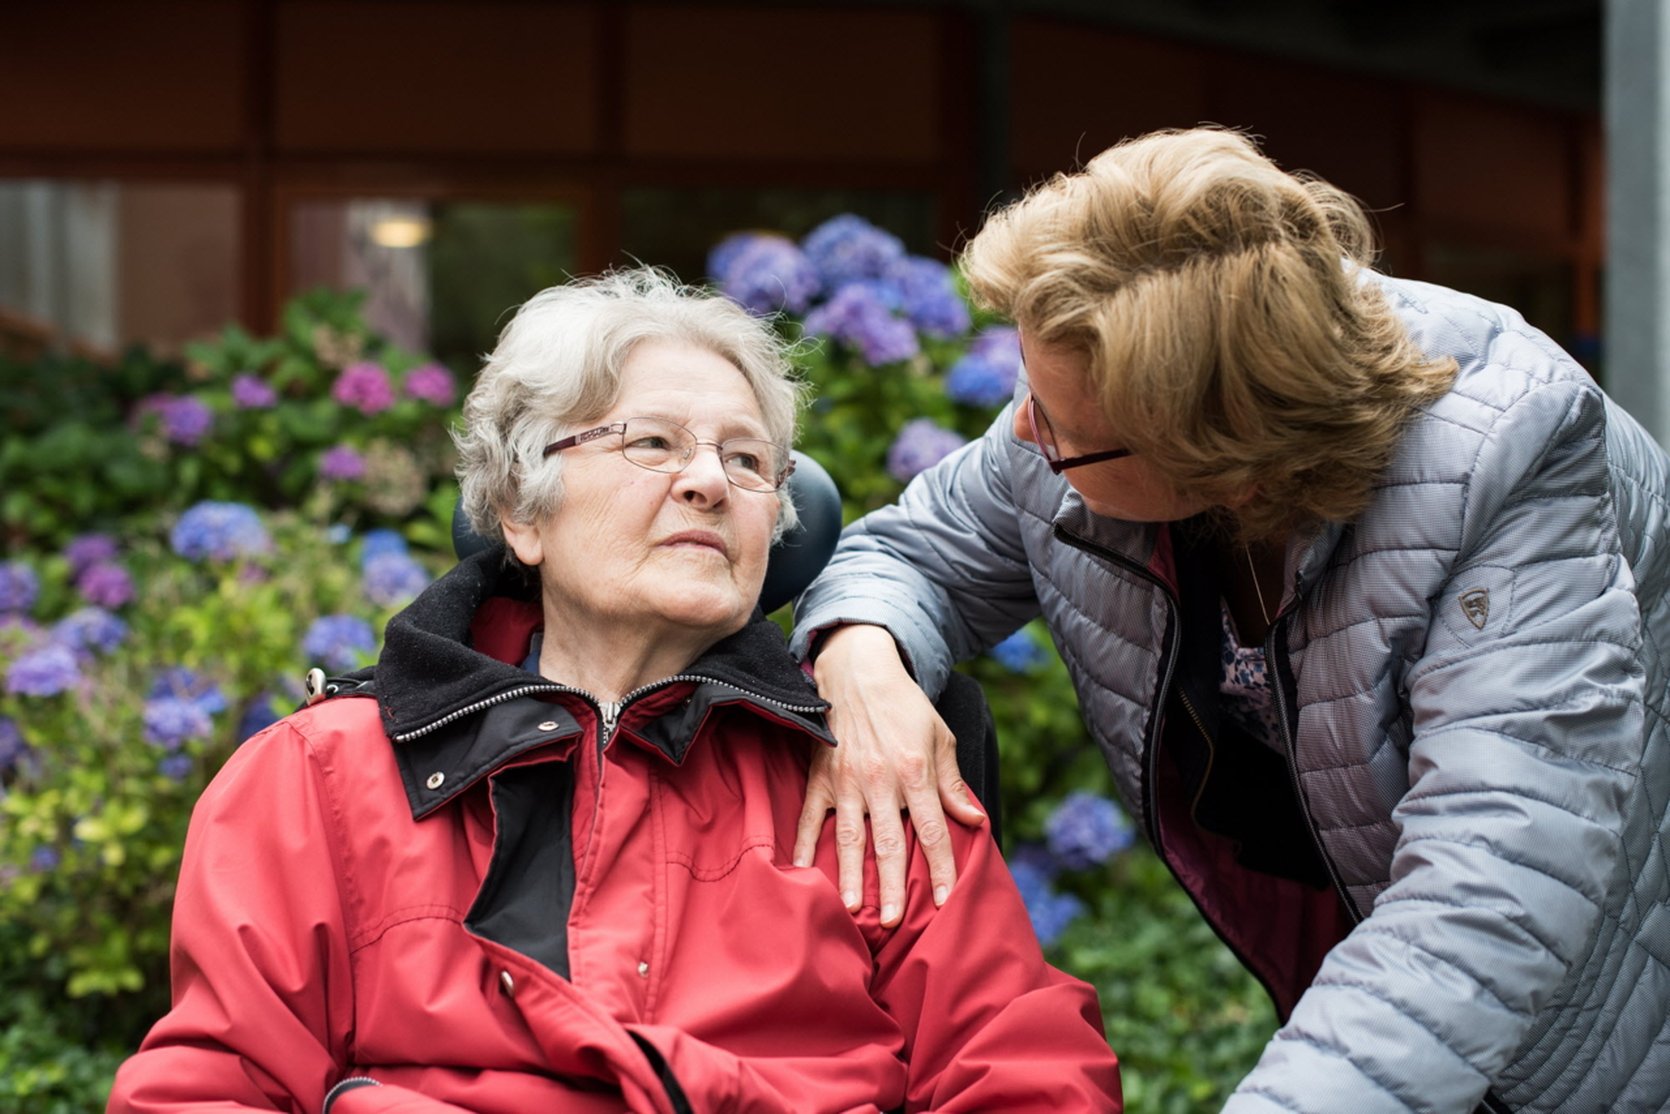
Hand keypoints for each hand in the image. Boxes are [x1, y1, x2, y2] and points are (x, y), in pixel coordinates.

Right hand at [793, 625, 986, 925]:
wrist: (859, 670)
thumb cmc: (905, 705)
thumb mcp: (940, 737)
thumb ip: (952, 783)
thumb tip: (975, 821)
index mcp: (915, 771)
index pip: (933, 830)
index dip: (942, 867)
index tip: (947, 900)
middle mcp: (881, 780)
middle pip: (890, 844)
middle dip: (894, 886)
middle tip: (896, 922)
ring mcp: (847, 781)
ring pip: (850, 837)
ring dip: (850, 876)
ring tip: (851, 910)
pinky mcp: (820, 777)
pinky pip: (811, 818)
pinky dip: (805, 846)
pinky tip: (802, 873)